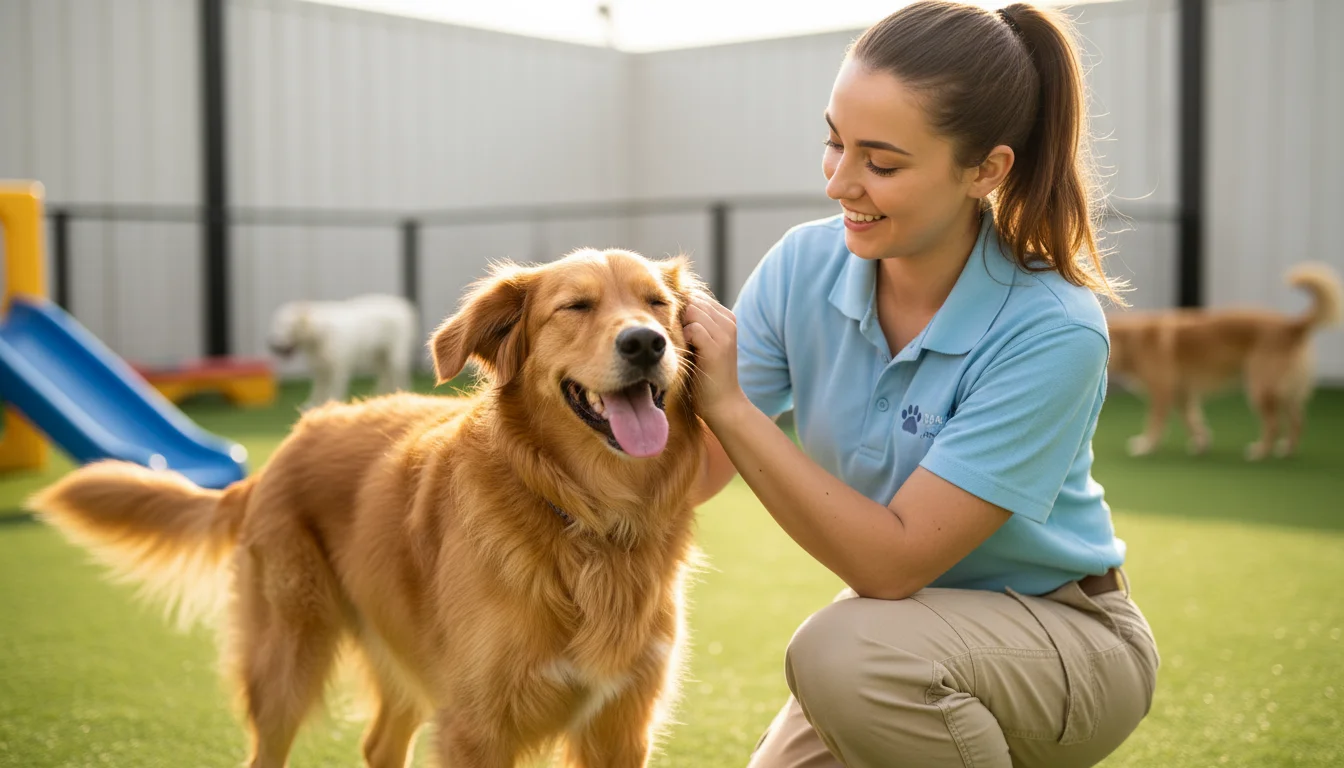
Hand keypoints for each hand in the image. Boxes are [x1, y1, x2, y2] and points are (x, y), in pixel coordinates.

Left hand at [682, 295, 747, 423]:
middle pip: (694, 300)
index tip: (676, 332)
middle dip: (679, 316)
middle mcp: (729, 322)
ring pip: (693, 310)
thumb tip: (669, 305)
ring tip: (682, 348)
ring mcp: (725, 333)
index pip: (697, 296)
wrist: (722, 404)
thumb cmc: (706, 375)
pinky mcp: (717, 347)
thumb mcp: (701, 344)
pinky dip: (683, 338)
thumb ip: (693, 324)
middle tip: (677, 341)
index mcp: (727, 318)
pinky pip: (693, 328)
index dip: (681, 310)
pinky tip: (684, 353)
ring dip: (681, 327)